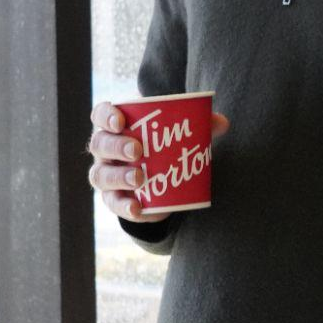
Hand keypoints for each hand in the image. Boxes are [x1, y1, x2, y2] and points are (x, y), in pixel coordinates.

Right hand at [86, 101, 229, 221]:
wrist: (156, 174)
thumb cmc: (161, 143)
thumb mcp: (176, 131)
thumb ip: (199, 124)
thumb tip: (223, 123)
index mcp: (115, 124)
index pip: (100, 114)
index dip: (106, 116)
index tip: (121, 121)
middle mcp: (104, 149)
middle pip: (100, 145)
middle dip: (116, 147)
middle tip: (137, 151)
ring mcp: (105, 174)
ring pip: (100, 175)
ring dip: (118, 177)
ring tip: (139, 179)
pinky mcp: (114, 198)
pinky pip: (114, 203)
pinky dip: (125, 207)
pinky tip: (138, 208)